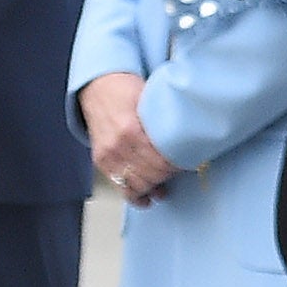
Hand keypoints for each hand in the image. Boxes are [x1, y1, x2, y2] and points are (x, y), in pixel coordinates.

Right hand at [74, 72, 177, 204]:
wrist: (98, 87)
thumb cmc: (127, 90)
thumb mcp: (150, 99)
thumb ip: (164, 121)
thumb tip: (189, 138)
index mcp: (131, 130)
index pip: (161, 161)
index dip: (177, 165)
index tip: (189, 162)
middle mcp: (117, 146)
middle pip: (151, 175)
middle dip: (168, 175)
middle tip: (179, 170)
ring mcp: (108, 156)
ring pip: (136, 185)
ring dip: (154, 186)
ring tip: (166, 185)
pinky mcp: (101, 161)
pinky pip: (120, 186)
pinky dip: (135, 195)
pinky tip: (147, 198)